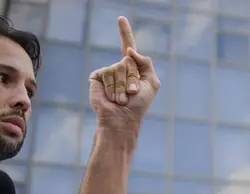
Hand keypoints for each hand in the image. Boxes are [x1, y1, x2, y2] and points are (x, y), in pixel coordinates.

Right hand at [88, 16, 160, 142]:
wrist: (123, 119)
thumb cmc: (138, 104)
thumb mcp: (152, 82)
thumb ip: (146, 63)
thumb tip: (129, 51)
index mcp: (132, 68)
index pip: (127, 46)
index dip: (125, 32)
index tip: (120, 18)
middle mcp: (118, 68)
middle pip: (128, 61)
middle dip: (133, 78)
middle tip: (132, 93)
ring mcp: (107, 72)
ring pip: (118, 68)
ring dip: (123, 86)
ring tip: (121, 99)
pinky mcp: (97, 77)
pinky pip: (108, 74)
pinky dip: (113, 88)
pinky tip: (112, 98)